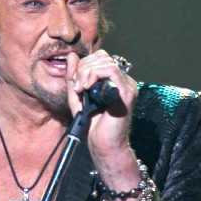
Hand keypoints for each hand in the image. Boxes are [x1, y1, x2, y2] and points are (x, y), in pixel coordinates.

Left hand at [66, 50, 140, 200]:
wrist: (102, 145)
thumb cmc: (92, 124)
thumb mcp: (77, 96)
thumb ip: (74, 76)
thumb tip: (72, 55)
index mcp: (114, 81)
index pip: (101, 58)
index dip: (84, 65)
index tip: (75, 83)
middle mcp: (124, 81)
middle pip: (103, 57)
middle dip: (84, 68)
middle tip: (77, 86)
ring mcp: (128, 86)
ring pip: (107, 62)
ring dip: (87, 72)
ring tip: (81, 89)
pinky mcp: (127, 93)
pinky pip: (112, 72)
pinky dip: (95, 75)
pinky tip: (87, 88)